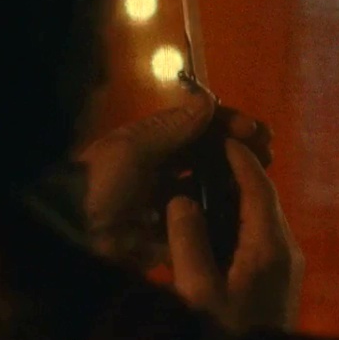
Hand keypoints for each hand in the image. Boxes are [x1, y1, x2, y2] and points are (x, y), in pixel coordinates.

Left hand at [77, 89, 272, 268]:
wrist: (70, 237)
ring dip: (233, 186)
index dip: (227, 124)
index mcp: (150, 144)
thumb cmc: (99, 185)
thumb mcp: (132, 149)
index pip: (196, 126)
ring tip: (260, 188)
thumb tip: (210, 101)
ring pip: (207, 190)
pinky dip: (219, 221)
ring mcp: (164, 204)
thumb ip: (172, 128)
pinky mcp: (165, 237)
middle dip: (237, 153)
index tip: (257, 132)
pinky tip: (242, 221)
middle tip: (268, 157)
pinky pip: (198, 227)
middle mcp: (160, 171)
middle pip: (207, 156)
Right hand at [166, 138, 303, 330]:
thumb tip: (180, 199)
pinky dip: (234, 224)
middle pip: (261, 199)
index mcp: (271, 247)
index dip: (237, 157)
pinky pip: (257, 240)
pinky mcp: (277, 283)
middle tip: (201, 151)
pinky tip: (206, 224)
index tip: (216, 134)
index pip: (258, 186)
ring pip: (259, 219)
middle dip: (232, 174)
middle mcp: (286, 252)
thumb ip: (187, 240)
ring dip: (231, 200)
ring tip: (198, 179)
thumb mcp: (197, 291)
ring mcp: (285, 268)